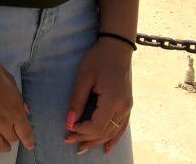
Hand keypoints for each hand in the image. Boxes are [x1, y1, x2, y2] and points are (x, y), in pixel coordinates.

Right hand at [0, 52, 35, 159]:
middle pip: (11, 139)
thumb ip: (18, 99)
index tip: (29, 144)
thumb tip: (25, 111)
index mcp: (15, 111)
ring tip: (2, 146)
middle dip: (13, 137)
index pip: (26, 133)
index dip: (29, 140)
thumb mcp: (11, 82)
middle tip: (10, 135)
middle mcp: (3, 122)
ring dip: (2, 147)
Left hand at [64, 39, 132, 155]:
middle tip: (69, 141)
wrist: (117, 47)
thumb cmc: (98, 59)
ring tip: (82, 148)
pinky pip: (121, 127)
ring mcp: (127, 107)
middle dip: (86, 138)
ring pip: (112, 132)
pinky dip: (113, 138)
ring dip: (97, 141)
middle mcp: (123, 107)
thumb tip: (69, 122)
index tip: (68, 130)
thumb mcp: (84, 77)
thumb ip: (77, 101)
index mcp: (112, 101)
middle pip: (104, 132)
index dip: (82, 131)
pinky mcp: (128, 105)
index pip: (96, 125)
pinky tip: (107, 148)